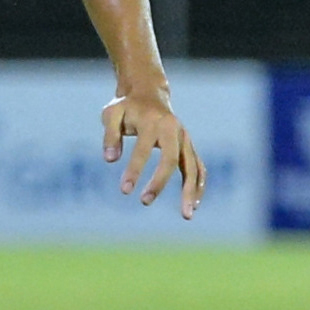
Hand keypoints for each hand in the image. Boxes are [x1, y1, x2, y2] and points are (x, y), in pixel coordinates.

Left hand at [102, 90, 205, 218]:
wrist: (150, 94)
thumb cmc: (127, 106)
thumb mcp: (112, 114)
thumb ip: (110, 135)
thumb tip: (110, 159)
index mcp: (153, 122)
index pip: (143, 149)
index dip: (134, 170)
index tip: (124, 190)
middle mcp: (174, 130)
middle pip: (171, 159)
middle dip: (160, 182)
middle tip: (145, 202)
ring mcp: (185, 139)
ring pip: (193, 167)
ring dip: (190, 191)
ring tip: (186, 216)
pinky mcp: (189, 147)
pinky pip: (199, 168)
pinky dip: (199, 186)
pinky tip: (193, 205)